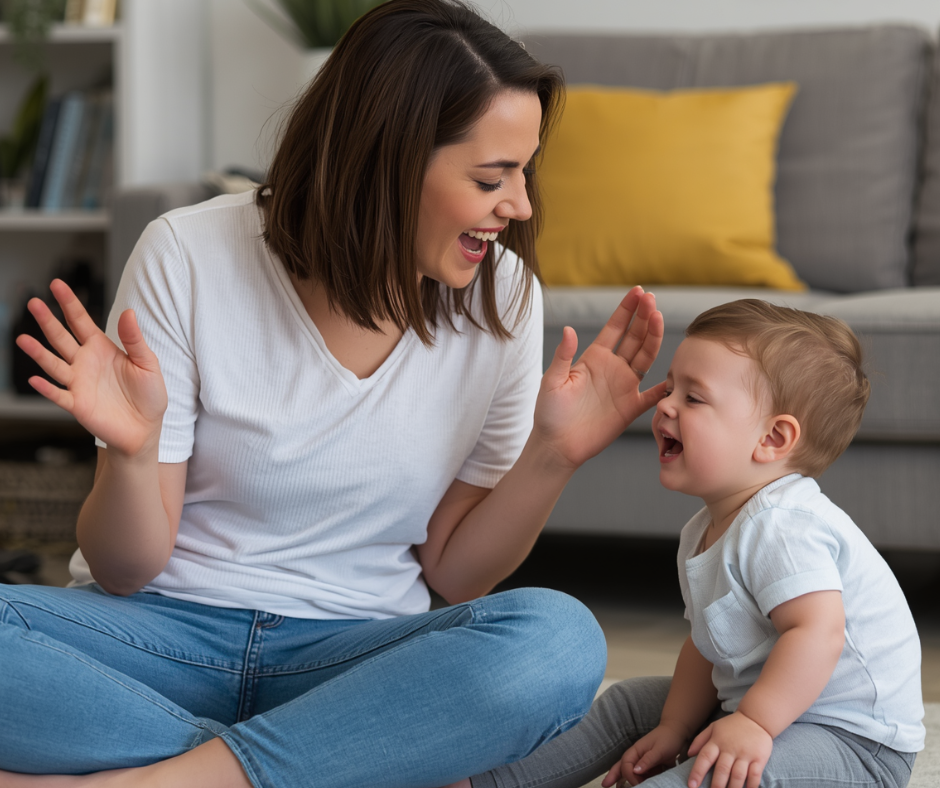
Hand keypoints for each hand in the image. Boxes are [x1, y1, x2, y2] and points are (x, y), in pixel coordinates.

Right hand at [15, 279, 167, 457]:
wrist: (146, 428)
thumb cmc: (148, 395)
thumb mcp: (147, 363)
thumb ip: (135, 339)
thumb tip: (128, 312)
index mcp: (101, 348)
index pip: (81, 321)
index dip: (69, 303)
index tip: (56, 284)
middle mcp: (84, 362)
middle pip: (61, 337)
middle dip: (47, 320)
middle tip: (33, 302)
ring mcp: (78, 383)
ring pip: (53, 364)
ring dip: (38, 353)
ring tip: (22, 339)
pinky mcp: (77, 405)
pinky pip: (58, 395)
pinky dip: (47, 388)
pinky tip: (35, 379)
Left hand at [534, 286, 666, 468]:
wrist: (557, 445)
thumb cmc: (549, 413)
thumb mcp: (552, 381)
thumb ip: (563, 356)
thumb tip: (569, 330)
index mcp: (594, 358)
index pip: (615, 328)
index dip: (626, 309)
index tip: (638, 291)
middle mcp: (612, 368)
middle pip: (634, 338)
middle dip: (644, 318)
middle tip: (652, 300)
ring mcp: (624, 387)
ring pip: (646, 357)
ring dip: (653, 339)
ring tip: (659, 318)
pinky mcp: (631, 408)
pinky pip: (653, 395)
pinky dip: (665, 385)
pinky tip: (675, 372)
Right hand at [602, 724, 684, 786]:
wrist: (677, 733)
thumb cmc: (668, 739)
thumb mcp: (659, 750)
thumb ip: (648, 760)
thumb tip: (635, 771)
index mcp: (636, 751)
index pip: (626, 765)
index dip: (630, 776)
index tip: (639, 785)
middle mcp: (636, 756)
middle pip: (621, 766)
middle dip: (613, 775)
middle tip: (605, 785)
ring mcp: (642, 761)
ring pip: (629, 771)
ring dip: (623, 779)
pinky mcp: (649, 766)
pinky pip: (641, 775)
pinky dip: (637, 780)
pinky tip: (635, 785)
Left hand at [686, 712, 772, 787]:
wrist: (756, 718)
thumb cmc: (732, 726)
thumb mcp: (713, 727)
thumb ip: (700, 740)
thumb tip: (689, 754)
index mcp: (717, 741)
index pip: (705, 757)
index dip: (697, 772)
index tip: (692, 785)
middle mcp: (730, 748)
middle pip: (722, 769)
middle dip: (716, 785)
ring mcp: (745, 754)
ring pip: (738, 775)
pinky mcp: (759, 758)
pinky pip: (755, 775)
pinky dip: (751, 786)